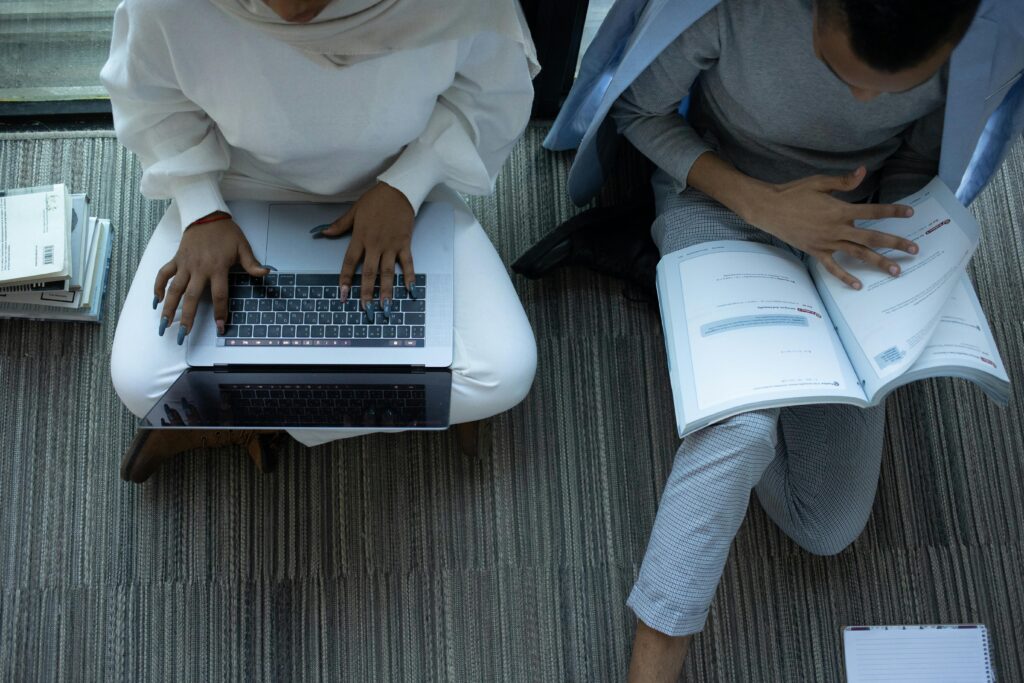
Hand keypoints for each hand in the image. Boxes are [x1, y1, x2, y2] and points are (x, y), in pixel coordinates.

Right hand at [154, 216, 270, 342]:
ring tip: (164, 325)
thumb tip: (267, 273)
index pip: (219, 295)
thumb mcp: (242, 246)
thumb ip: (252, 264)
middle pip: (192, 297)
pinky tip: (156, 301)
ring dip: (168, 308)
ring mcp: (185, 265)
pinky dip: (158, 287)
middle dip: (187, 318)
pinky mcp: (176, 259)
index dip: (220, 312)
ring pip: (174, 289)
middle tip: (183, 335)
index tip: (219, 327)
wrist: (206, 215)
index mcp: (217, 268)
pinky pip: (164, 274)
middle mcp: (199, 269)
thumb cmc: (226, 232)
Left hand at [316, 182, 414, 318]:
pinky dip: (409, 277)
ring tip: (386, 307)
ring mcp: (391, 245)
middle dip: (366, 292)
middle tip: (366, 310)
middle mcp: (375, 244)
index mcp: (360, 237)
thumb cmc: (375, 200)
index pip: (351, 262)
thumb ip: (340, 225)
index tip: (343, 294)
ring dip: (386, 290)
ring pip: (388, 272)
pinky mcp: (405, 243)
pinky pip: (408, 263)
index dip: (346, 279)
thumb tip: (323, 233)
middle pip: (369, 273)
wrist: (399, 190)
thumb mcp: (354, 211)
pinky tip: (410, 290)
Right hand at [743, 166, 919, 288]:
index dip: (893, 211)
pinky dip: (846, 277)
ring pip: (858, 254)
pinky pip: (833, 267)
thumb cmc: (793, 193)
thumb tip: (863, 171)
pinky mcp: (816, 251)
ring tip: (896, 271)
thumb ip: (843, 181)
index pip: (873, 211)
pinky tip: (859, 285)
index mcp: (839, 210)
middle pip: (872, 237)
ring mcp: (827, 243)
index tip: (910, 213)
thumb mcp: (819, 182)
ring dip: (879, 262)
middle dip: (895, 243)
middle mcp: (837, 229)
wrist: (768, 209)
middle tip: (914, 250)